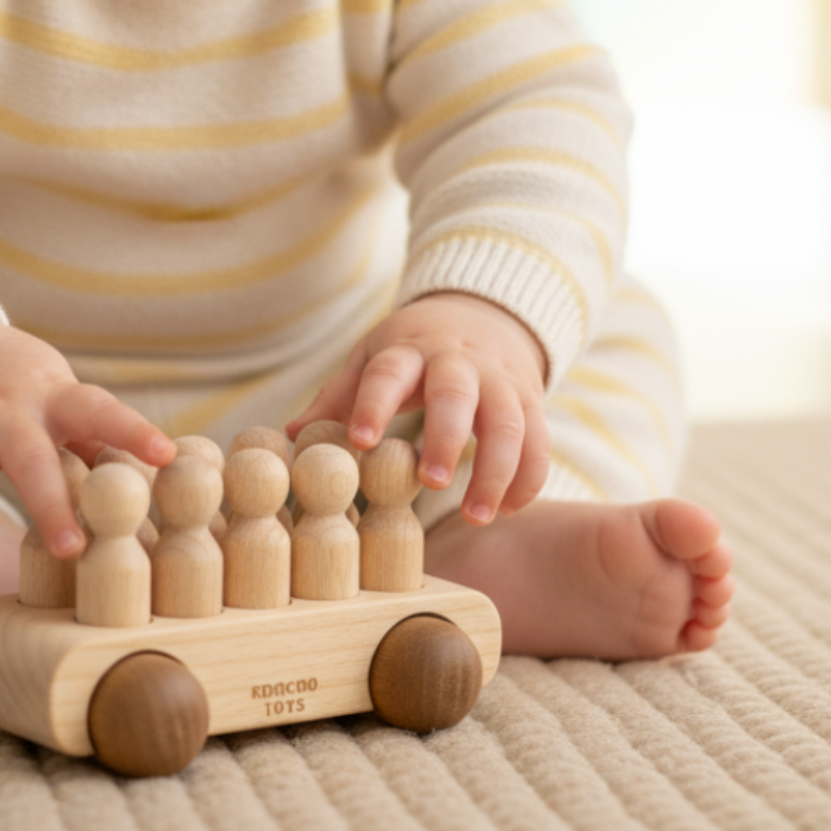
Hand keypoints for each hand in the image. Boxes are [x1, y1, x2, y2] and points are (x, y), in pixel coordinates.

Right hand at [0, 311, 174, 562]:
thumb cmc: (24, 388)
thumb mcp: (64, 400)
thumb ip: (101, 442)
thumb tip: (167, 481)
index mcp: (53, 400)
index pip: (99, 410)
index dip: (131, 431)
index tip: (166, 455)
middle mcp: (3, 411)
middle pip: (28, 453)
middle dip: (48, 500)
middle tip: (72, 547)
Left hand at [288, 293, 549, 523]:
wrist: (483, 314)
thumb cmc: (414, 348)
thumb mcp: (374, 357)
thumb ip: (339, 396)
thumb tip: (290, 436)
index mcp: (409, 349)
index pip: (388, 372)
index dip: (373, 405)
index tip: (359, 442)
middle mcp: (459, 361)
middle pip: (456, 395)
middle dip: (445, 437)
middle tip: (431, 483)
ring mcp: (501, 380)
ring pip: (510, 422)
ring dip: (497, 470)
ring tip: (477, 515)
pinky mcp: (532, 400)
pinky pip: (540, 442)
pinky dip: (528, 479)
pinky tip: (507, 509)